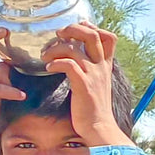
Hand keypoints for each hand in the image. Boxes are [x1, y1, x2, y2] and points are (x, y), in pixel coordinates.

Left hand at [42, 22, 121, 144]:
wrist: (99, 127)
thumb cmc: (93, 108)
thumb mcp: (97, 84)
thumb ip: (90, 69)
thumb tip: (76, 58)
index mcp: (105, 65)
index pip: (109, 37)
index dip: (93, 28)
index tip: (76, 30)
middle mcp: (101, 67)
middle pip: (92, 35)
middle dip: (72, 29)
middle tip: (58, 35)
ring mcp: (93, 75)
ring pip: (75, 48)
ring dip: (55, 48)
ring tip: (45, 56)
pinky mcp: (84, 85)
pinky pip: (69, 64)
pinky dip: (55, 63)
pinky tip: (49, 68)